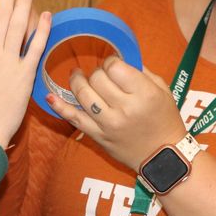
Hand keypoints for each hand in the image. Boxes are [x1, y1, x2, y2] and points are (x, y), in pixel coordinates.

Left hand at [46, 56, 186, 170]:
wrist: (163, 156)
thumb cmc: (166, 120)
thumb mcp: (162, 90)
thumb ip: (141, 72)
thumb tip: (118, 58)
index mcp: (144, 94)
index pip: (115, 67)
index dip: (111, 62)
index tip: (113, 65)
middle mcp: (125, 108)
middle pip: (97, 78)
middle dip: (97, 72)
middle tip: (101, 74)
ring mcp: (109, 124)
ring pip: (83, 94)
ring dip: (77, 81)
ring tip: (77, 75)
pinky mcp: (98, 136)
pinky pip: (74, 119)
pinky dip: (59, 107)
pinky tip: (49, 96)